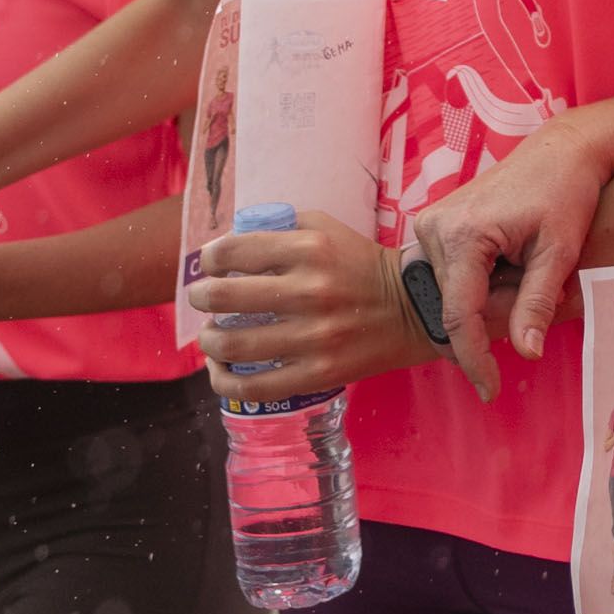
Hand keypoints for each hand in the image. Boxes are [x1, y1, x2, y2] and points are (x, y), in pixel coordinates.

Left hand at [188, 211, 433, 404]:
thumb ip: (280, 227)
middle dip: (200, 296)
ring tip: (210, 335)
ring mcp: (314, 336)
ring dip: (208, 339)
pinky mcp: (318, 373)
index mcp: (310, 248)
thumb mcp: (327, 228)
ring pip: (234, 344)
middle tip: (200, 298)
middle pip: (224, 296)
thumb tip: (230, 239)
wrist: (413, 309)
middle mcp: (310, 291)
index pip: (234, 251)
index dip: (210, 258)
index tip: (209, 263)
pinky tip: (219, 370)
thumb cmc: (361, 264)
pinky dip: (225, 380)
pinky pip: (256, 387)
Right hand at [410, 130, 613, 399]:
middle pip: (453, 306)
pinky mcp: (434, 225)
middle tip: (533, 303)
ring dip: (484, 301)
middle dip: (488, 320)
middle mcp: (434, 228)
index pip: (458, 317)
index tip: (490, 391)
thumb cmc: (567, 194)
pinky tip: (508, 269)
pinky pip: (450, 275)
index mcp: (462, 235)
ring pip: (450, 293)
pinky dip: (477, 285)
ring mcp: (429, 225)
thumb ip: (537, 303)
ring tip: (525, 273)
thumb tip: (526, 353)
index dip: (474, 359)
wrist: (561, 151)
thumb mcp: (558, 252)